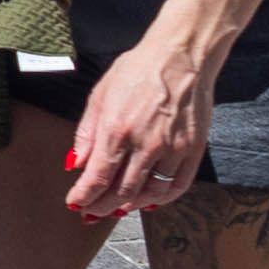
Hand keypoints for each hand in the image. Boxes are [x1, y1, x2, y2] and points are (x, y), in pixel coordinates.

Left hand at [62, 37, 212, 219]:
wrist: (181, 56)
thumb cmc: (138, 70)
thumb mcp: (101, 95)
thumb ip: (87, 133)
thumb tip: (75, 164)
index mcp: (117, 129)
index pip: (97, 177)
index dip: (84, 197)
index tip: (75, 204)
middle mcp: (145, 144)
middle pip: (121, 191)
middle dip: (103, 206)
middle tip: (92, 212)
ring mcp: (172, 149)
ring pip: (149, 193)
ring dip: (130, 205)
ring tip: (117, 208)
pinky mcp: (194, 150)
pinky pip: (177, 186)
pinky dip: (161, 199)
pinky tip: (148, 200)